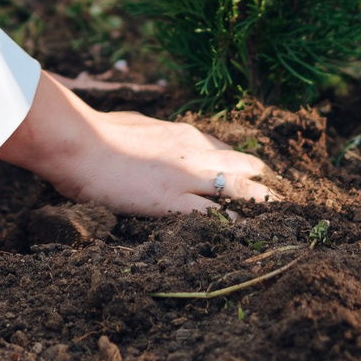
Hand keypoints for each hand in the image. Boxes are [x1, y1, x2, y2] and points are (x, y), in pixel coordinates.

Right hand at [0, 72, 273, 213]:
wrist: (80, 143)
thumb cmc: (97, 131)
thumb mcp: (134, 123)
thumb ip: (151, 133)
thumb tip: (148, 133)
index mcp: (184, 135)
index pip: (225, 151)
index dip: (242, 165)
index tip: (254, 174)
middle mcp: (195, 154)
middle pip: (242, 167)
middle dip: (262, 183)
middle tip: (280, 197)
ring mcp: (187, 179)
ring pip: (239, 191)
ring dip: (259, 205)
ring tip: (277, 218)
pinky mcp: (174, 203)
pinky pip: (215, 218)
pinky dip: (234, 227)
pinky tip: (247, 237)